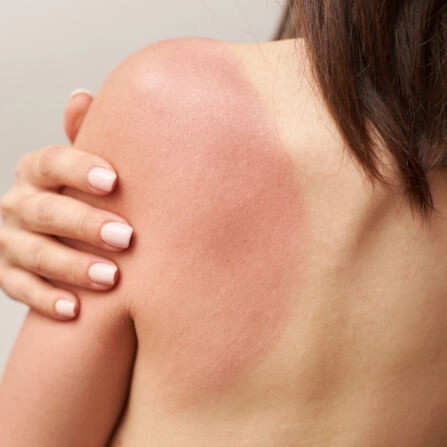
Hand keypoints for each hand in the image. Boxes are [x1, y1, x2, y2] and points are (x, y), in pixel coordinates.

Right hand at [0, 90, 132, 319]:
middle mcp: (17, 203)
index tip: (115, 182)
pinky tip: (75, 310)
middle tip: (126, 238)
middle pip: (45, 211)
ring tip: (112, 278)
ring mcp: (9, 240)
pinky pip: (19, 288)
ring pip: (35, 253)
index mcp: (38, 171)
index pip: (52, 163)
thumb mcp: (85, 168)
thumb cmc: (86, 196)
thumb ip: (86, 139)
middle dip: (85, 225)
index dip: (80, 170)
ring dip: (72, 266)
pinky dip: (45, 298)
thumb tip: (81, 96)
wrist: (63, 235)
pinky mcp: (5, 273)